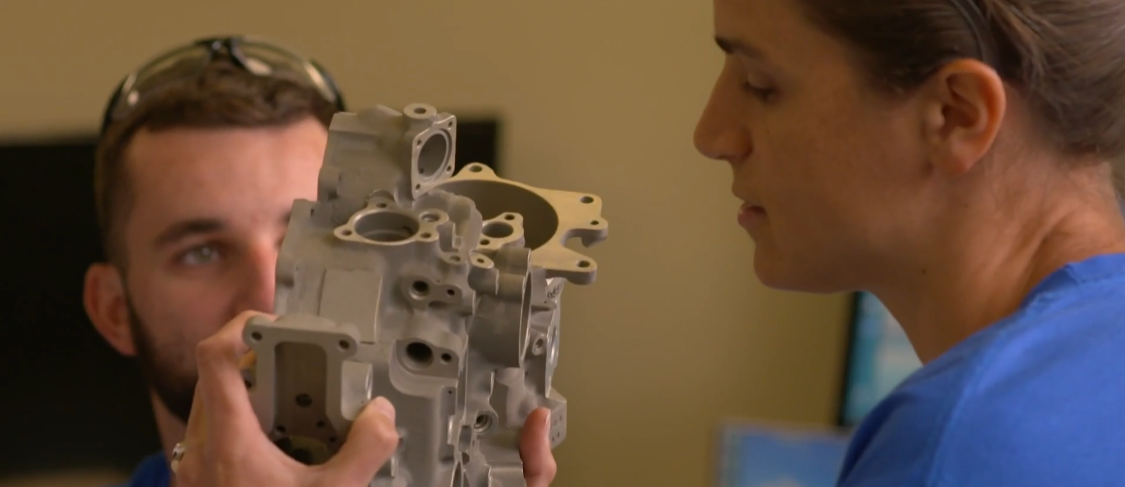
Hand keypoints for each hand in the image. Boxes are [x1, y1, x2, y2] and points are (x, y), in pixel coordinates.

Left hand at [172, 310, 557, 485]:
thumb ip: (365, 449)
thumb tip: (380, 415)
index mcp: (229, 440)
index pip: (216, 355)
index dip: (243, 326)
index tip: (274, 323)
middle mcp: (202, 447)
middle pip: (218, 375)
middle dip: (261, 366)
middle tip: (299, 371)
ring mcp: (196, 467)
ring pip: (215, 406)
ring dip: (255, 399)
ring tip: (296, 415)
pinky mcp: (201, 483)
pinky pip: (217, 436)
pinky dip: (249, 430)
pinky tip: (284, 453)